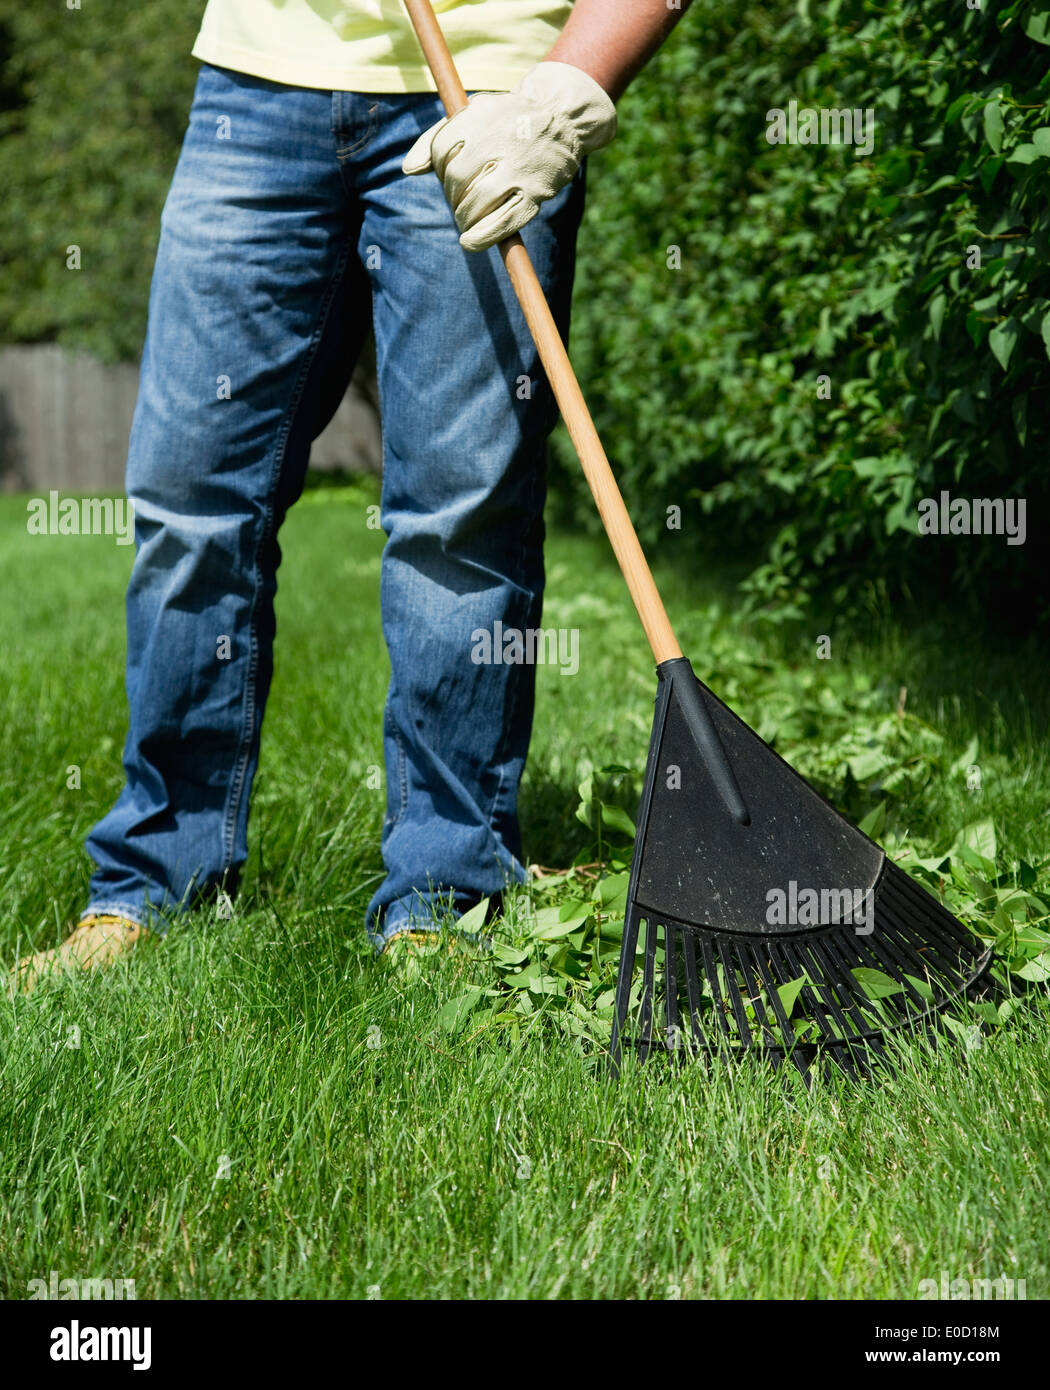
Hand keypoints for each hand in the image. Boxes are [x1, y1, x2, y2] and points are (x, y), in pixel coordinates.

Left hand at [402, 61, 616, 251]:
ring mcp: (518, 168)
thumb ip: (437, 137)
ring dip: (463, 217)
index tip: (450, 175)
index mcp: (479, 117)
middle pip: (456, 178)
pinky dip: (482, 237)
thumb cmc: (507, 120)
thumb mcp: (473, 115)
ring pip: (475, 202)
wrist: (562, 116)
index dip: (440, 168)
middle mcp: (498, 139)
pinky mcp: (535, 193)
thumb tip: (408, 170)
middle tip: (460, 200)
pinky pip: (503, 222)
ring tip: (466, 219)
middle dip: (452, 195)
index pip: (442, 150)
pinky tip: (470, 242)